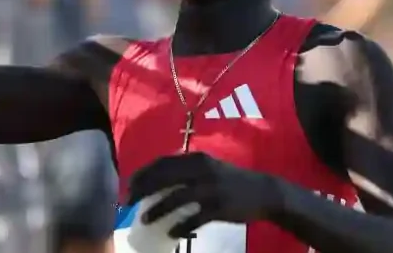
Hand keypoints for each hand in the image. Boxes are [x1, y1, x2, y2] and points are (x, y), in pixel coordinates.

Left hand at [128, 152, 281, 237]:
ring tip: (144, 220)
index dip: (143, 173)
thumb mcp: (208, 167)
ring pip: (176, 198)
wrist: (263, 192)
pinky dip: (180, 227)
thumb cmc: (230, 180)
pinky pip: (194, 219)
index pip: (162, 162)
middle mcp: (201, 170)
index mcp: (196, 158)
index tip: (129, 185)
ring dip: (157, 210)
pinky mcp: (219, 208)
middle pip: (164, 178)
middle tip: (129, 202)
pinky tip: (172, 233)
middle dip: (143, 190)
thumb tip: (157, 181)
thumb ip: (186, 170)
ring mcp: (210, 189)